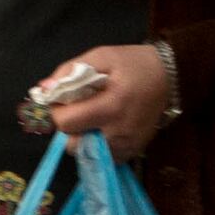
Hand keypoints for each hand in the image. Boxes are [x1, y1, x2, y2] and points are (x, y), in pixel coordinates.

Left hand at [41, 43, 172, 158]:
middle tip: (79, 110)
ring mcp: (127, 145)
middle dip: (69, 128)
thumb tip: (43, 88)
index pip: (66, 124)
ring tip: (93, 118)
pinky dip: (98, 146)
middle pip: (73, 145)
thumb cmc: (134, 64)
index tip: (65, 100)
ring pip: (87, 154)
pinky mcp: (133, 152)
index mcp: (110, 106)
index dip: (58, 111)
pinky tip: (105, 128)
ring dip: (83, 138)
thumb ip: (70, 71)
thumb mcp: (101, 56)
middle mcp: (119, 132)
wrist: (171, 76)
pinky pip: (104, 158)